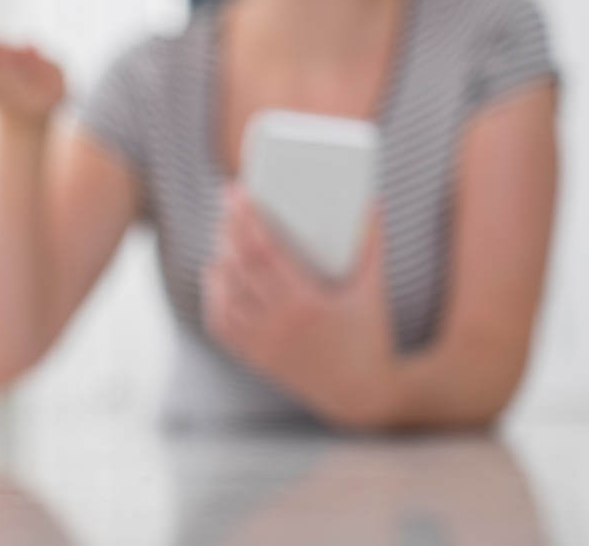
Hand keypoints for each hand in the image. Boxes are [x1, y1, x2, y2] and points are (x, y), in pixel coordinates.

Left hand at [202, 184, 396, 426]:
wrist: (363, 395)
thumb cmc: (370, 337)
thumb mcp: (373, 290)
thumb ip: (372, 244)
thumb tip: (373, 202)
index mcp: (306, 304)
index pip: (264, 252)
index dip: (246, 220)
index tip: (236, 193)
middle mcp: (278, 324)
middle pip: (239, 267)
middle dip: (228, 231)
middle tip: (228, 204)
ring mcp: (263, 344)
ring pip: (224, 296)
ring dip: (219, 262)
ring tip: (224, 237)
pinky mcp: (256, 359)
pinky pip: (222, 326)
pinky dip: (215, 298)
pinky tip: (219, 277)